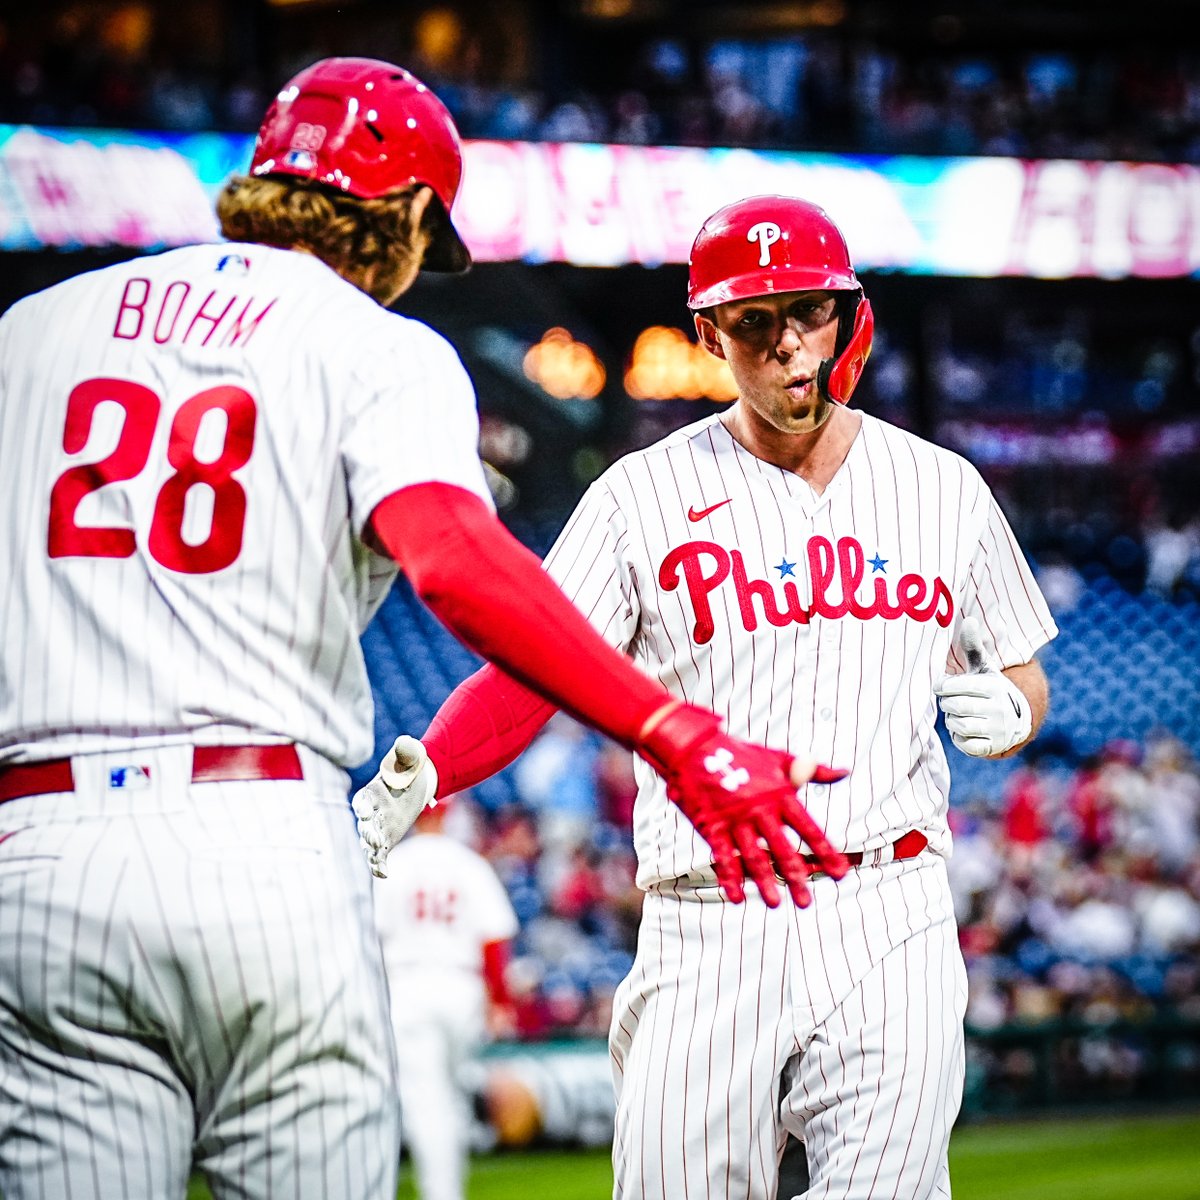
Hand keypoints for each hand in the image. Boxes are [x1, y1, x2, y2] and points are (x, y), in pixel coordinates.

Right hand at [351, 735, 437, 876]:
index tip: (367, 812)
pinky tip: (384, 874)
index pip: (362, 801)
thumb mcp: (409, 754)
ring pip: (369, 842)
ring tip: (377, 858)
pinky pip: (380, 854)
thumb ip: (406, 751)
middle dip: (368, 831)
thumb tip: (405, 743)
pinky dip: (379, 865)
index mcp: (371, 791)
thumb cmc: (410, 765)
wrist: (419, 780)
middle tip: (375, 838)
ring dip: (371, 851)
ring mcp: (378, 826)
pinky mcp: (387, 838)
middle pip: (364, 824)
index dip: (363, 807)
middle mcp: (370, 811)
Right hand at [638, 703, 848, 907]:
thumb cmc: (743, 755)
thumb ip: (812, 770)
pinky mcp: (712, 825)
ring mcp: (735, 819)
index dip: (826, 851)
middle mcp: (760, 810)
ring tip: (774, 903)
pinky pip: (722, 856)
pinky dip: (729, 877)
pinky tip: (736, 897)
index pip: (809, 828)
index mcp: (780, 795)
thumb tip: (845, 773)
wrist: (697, 747)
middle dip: (795, 877)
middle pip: (782, 849)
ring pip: (753, 856)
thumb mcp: (779, 759)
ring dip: (764, 881)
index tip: (841, 873)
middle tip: (806, 902)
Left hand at [934, 616, 1031, 757]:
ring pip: (956, 725)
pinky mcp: (992, 747)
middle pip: (952, 706)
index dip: (942, 686)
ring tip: (961, 714)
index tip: (943, 685)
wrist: (1016, 719)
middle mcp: (999, 708)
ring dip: (952, 721)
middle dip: (947, 704)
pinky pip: (963, 744)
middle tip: (952, 701)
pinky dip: (959, 737)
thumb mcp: (983, 668)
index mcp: (993, 686)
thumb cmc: (990, 689)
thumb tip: (969, 620)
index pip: (952, 686)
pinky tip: (966, 729)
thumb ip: (973, 647)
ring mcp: (997, 729)